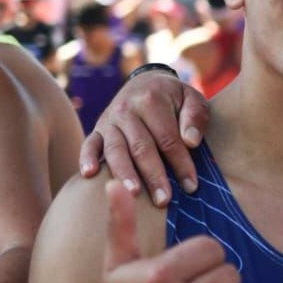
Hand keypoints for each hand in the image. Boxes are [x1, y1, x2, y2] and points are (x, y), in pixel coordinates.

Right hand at [79, 73, 209, 205]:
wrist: (147, 82)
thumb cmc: (175, 98)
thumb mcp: (192, 98)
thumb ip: (195, 117)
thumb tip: (191, 141)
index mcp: (152, 100)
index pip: (168, 138)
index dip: (180, 163)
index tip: (191, 186)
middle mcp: (127, 110)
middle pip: (141, 147)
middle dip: (153, 176)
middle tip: (163, 200)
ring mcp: (109, 120)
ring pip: (115, 149)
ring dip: (124, 173)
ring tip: (133, 194)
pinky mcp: (97, 130)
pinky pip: (89, 144)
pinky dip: (86, 158)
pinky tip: (89, 175)